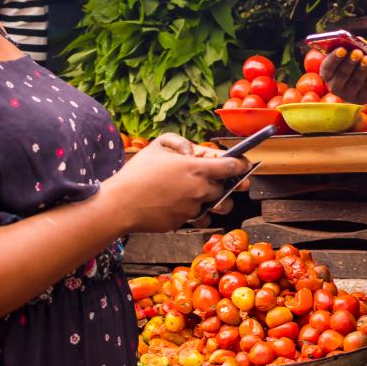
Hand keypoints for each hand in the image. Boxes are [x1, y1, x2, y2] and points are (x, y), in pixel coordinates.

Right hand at [106, 134, 250, 232]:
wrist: (121, 204)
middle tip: (217, 181)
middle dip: (223, 185)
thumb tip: (192, 151)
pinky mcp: (183, 223)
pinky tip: (182, 205)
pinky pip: (195, 218)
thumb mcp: (157, 146)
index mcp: (197, 168)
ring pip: (212, 206)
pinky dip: (193, 213)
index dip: (241, 165)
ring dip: (213, 201)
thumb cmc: (137, 173)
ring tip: (203, 196)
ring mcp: (192, 209)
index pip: (231, 166)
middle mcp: (199, 190)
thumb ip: (179, 142)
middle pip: (224, 189)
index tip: (245, 165)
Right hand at [318, 48, 366, 105]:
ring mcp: (348, 95)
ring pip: (355, 82)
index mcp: (327, 75)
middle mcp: (335, 87)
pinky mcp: (362, 99)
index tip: (342, 49)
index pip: (327, 68)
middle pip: (341, 75)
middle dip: (350, 62)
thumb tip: (359, 41)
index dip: (334, 58)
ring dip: (361, 69)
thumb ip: (352, 47)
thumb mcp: (351, 55)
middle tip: (358, 52)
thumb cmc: (355, 65)